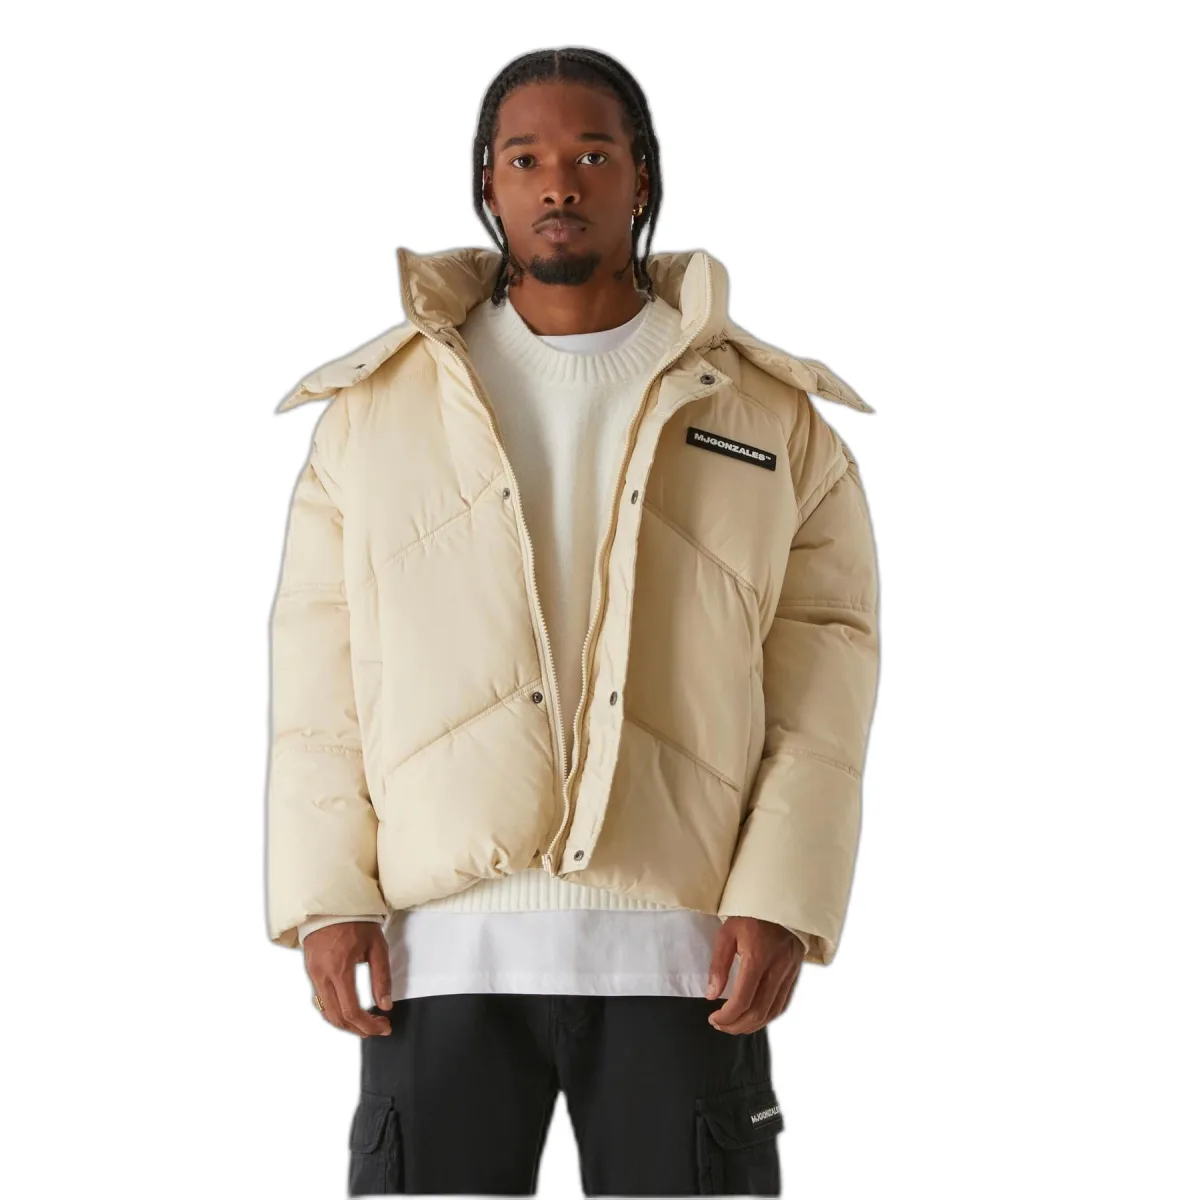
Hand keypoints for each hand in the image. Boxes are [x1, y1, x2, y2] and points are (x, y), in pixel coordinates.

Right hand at [304, 921, 392, 1036]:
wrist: (331, 904)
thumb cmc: (357, 921)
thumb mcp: (377, 946)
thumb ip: (381, 977)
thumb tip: (385, 1005)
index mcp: (339, 968)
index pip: (351, 1011)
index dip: (368, 1025)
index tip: (384, 1027)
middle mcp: (322, 975)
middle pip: (337, 1017)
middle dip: (359, 1029)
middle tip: (378, 1029)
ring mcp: (313, 974)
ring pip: (326, 1012)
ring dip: (346, 1023)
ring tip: (366, 1024)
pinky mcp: (311, 971)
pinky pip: (321, 1000)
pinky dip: (335, 1012)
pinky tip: (349, 1011)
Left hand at [705, 917, 803, 1034]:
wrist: (780, 903)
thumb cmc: (749, 916)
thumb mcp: (727, 933)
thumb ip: (719, 964)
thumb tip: (711, 994)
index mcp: (757, 958)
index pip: (743, 999)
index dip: (727, 1016)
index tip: (713, 1018)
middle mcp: (777, 968)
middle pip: (759, 1011)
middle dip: (737, 1025)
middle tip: (721, 1025)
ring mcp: (789, 972)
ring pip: (773, 1012)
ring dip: (753, 1025)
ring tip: (735, 1025)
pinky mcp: (795, 973)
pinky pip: (783, 1003)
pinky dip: (768, 1016)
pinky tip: (755, 1017)